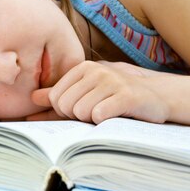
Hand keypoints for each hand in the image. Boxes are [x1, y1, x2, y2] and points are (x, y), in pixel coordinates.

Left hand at [25, 61, 169, 123]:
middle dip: (78, 117)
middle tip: (97, 113)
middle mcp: (96, 71)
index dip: (65, 111)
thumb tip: (32, 99)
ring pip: (80, 112)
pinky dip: (104, 122)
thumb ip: (58, 96)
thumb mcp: (87, 92)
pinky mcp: (126, 96)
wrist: (157, 97)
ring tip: (108, 113)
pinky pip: (98, 115)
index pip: (55, 97)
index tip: (83, 109)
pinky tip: (115, 116)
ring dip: (92, 121)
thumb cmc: (117, 97)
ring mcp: (112, 81)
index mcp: (83, 68)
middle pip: (65, 106)